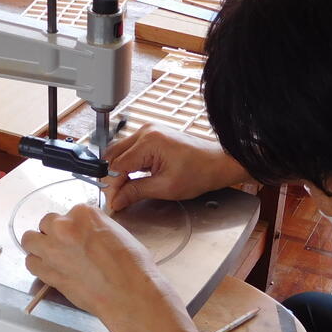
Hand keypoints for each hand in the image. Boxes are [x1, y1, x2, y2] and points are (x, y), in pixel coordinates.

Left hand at [20, 204, 179, 331]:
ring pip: (30, 239)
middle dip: (54, 232)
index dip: (75, 225)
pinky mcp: (48, 272)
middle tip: (65, 244)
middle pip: (47, 222)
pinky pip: (30, 262)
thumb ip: (97, 229)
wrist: (128, 294)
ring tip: (51, 254)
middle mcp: (64, 227)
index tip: (80, 235)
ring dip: (39, 245)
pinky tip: (49, 268)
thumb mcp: (118, 234)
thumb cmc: (132, 267)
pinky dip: (37, 264)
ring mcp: (52, 249)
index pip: (71, 212)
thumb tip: (90, 234)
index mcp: (84, 214)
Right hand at [103, 126, 251, 211]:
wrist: (218, 163)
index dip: (113, 185)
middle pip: (114, 155)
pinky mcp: (153, 135)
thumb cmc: (199, 172)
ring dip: (121, 170)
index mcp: (149, 142)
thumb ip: (136, 192)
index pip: (117, 165)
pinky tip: (134, 178)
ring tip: (127, 189)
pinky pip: (132, 149)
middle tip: (117, 196)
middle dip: (113, 177)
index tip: (113, 201)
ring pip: (121, 152)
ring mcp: (149, 131)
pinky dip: (130, 164)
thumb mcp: (165, 188)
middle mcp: (146, 131)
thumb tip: (117, 200)